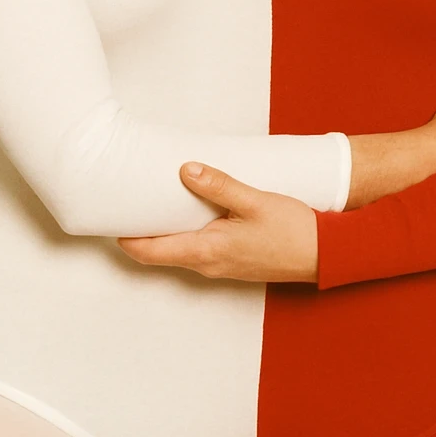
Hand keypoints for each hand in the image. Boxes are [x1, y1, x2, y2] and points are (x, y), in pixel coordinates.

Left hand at [117, 164, 318, 282]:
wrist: (326, 255)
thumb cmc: (293, 230)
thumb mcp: (254, 201)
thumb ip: (218, 186)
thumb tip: (185, 170)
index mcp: (207, 251)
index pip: (151, 251)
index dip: (125, 238)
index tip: (109, 218)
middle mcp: (209, 264)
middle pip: (160, 252)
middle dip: (140, 232)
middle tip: (127, 203)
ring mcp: (221, 266)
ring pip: (179, 251)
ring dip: (163, 232)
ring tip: (154, 202)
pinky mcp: (232, 262)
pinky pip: (198, 249)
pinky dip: (184, 233)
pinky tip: (190, 211)